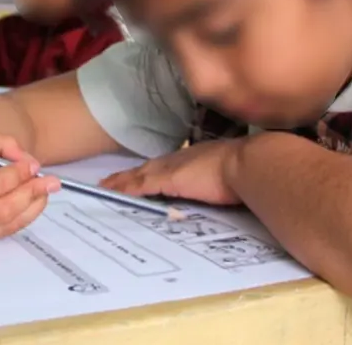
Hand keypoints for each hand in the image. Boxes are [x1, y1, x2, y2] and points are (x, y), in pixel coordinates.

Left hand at [100, 138, 244, 205]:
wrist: (247, 163)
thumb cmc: (246, 169)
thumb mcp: (229, 173)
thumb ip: (221, 179)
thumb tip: (226, 188)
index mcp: (193, 158)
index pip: (164, 166)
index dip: (150, 171)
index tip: (137, 174)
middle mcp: (178, 160)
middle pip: (147, 169)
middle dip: (129, 175)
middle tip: (109, 181)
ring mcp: (171, 170)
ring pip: (139, 176)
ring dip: (121, 182)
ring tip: (104, 187)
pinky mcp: (167, 180)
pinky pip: (139, 186)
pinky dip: (125, 189)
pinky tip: (112, 193)